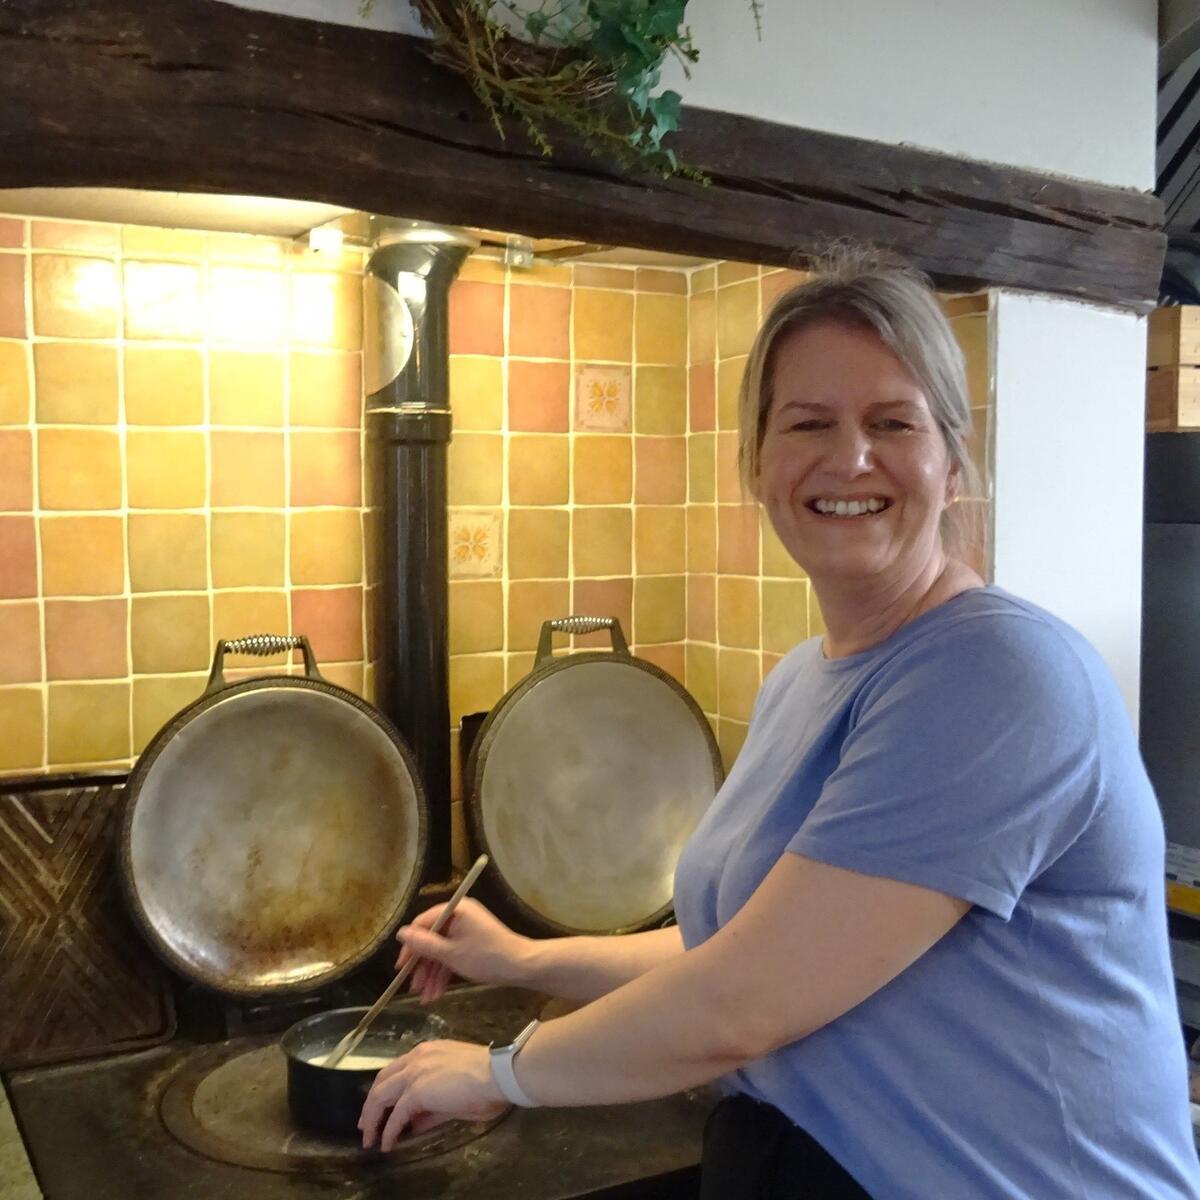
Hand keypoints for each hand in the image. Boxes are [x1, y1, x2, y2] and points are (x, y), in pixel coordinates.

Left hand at [358, 1039, 507, 1150]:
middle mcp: (416, 1057)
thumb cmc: (485, 1081)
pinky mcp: (416, 1091)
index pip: (396, 1070)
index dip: (384, 1089)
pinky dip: (388, 1130)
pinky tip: (386, 1144)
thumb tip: (414, 1125)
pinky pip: (395, 1114)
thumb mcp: (454, 1095)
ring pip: (381, 1095)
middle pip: (381, 1081)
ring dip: (372, 1119)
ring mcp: (414, 1072)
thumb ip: (431, 1108)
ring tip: (369, 1138)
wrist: (498, 1074)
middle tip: (365, 1125)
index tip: (379, 1107)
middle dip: (370, 1105)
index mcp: (427, 1052)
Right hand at [397, 898, 530, 1003]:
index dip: (410, 947)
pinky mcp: (471, 943)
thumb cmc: (486, 957)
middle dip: (422, 967)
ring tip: (426, 998)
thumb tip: (401, 933)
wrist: (521, 966)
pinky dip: (445, 973)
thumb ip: (424, 944)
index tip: (401, 968)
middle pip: (431, 939)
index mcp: (455, 910)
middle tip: (413, 988)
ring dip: (432, 974)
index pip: (422, 923)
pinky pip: (452, 955)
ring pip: (441, 951)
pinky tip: (437, 993)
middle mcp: (459, 915)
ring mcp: (466, 930)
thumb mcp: (451, 953)